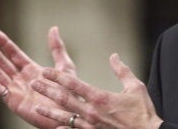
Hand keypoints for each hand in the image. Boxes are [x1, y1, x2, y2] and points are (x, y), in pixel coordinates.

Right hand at [0, 27, 76, 128]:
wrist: (70, 113)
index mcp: (31, 70)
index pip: (14, 54)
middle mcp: (21, 79)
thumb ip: (57, 48)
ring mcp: (16, 91)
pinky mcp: (14, 102)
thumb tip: (53, 28)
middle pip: (2, 62)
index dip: (4, 43)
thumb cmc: (70, 92)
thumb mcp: (64, 66)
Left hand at [31, 54, 162, 128]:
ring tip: (36, 107)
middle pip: (64, 99)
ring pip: (65, 118)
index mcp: (100, 98)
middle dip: (47, 90)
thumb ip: (122, 71)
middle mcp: (92, 112)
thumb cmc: (143, 112)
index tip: (46, 71)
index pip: (74, 84)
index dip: (58, 77)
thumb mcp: (136, 87)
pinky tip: (53, 128)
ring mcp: (91, 126)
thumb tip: (114, 56)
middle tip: (34, 83)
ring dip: (49, 112)